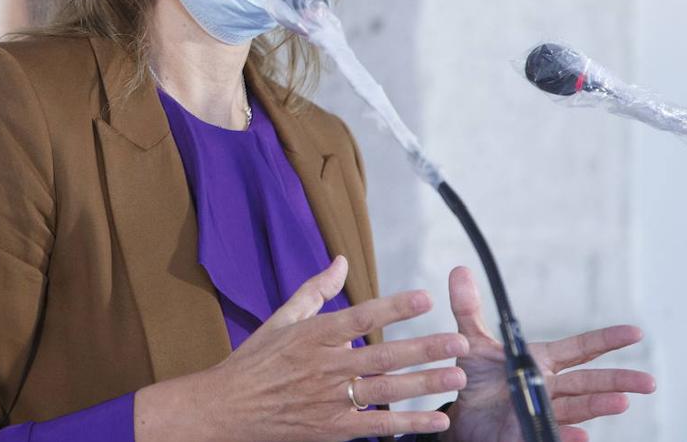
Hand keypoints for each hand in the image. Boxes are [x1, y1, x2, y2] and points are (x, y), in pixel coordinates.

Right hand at [136, 255, 470, 441]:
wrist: (227, 409)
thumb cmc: (255, 361)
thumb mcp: (281, 319)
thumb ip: (316, 290)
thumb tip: (341, 261)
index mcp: (312, 336)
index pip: (359, 317)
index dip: (393, 307)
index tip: (425, 297)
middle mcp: (324, 367)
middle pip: (382, 356)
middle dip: (424, 348)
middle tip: (459, 341)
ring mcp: (329, 400)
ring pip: (386, 391)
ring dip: (425, 384)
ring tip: (458, 376)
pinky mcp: (332, 428)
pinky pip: (378, 426)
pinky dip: (409, 424)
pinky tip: (437, 420)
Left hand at [441, 266, 655, 441]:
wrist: (463, 417)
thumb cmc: (476, 380)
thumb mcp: (471, 342)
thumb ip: (467, 308)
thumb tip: (459, 271)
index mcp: (541, 362)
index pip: (579, 349)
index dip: (606, 340)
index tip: (635, 332)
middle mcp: (549, 387)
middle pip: (587, 382)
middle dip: (616, 380)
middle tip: (647, 381)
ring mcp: (541, 412)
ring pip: (575, 409)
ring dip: (597, 406)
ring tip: (621, 402)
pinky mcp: (529, 433)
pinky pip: (549, 435)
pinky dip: (567, 437)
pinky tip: (581, 436)